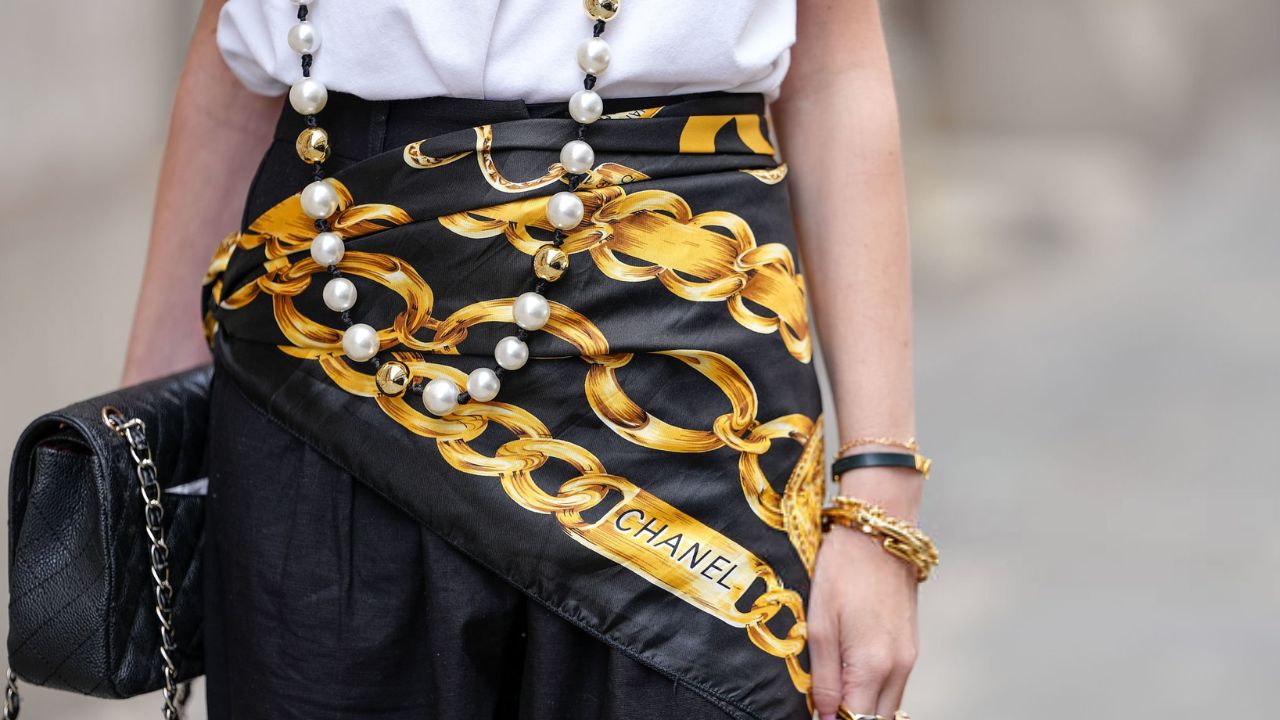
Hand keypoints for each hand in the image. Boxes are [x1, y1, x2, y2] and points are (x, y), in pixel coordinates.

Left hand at [808, 474, 920, 718]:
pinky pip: (894, 685)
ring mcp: (909, 657)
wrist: (877, 532)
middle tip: (820, 706)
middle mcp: (899, 668)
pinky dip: (873, 690)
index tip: (815, 714)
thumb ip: (824, 679)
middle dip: (849, 718)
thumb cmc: (842, 572)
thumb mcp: (820, 626)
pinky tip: (850, 676)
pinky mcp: (911, 645)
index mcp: (873, 667)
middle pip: (876, 719)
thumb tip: (825, 718)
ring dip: (861, 706)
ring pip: (887, 705)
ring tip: (832, 692)